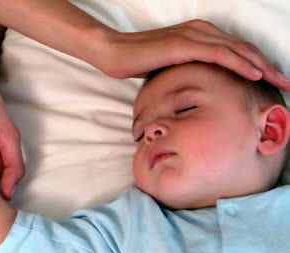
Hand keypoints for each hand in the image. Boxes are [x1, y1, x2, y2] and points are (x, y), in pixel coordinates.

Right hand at [94, 19, 289, 90]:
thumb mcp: (169, 67)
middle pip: (243, 48)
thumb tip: (201, 87)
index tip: (273, 81)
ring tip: (280, 81)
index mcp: (199, 35)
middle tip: (287, 83)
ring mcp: (192, 36)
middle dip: (269, 66)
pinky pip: (218, 53)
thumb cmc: (137, 61)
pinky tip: (255, 74)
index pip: (236, 49)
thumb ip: (189, 70)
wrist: (113, 52)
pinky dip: (239, 63)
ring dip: (262, 66)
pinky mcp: (182, 44)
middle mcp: (200, 31)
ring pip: (236, 50)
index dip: (258, 64)